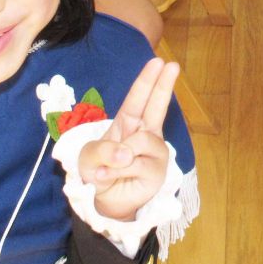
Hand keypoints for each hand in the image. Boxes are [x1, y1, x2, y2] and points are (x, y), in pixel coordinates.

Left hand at [78, 57, 178, 220]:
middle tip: (173, 65)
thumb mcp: (89, 156)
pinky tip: (105, 177)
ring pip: (141, 141)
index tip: (159, 61)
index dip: (148, 80)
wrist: (103, 201)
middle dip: (163, 85)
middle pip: (156, 107)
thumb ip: (104, 150)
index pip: (138, 99)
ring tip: (104, 168)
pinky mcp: (156, 173)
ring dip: (118, 155)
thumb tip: (127, 154)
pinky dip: (114, 171)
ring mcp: (154, 154)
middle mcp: (146, 134)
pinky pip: (134, 165)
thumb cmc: (98, 171)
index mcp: (129, 123)